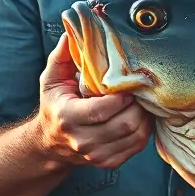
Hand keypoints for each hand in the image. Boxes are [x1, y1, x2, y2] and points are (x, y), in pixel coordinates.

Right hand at [35, 33, 151, 168]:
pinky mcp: (109, 162)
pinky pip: (137, 146)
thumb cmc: (54, 106)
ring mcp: (96, 155)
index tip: (128, 83)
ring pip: (135, 135)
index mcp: (68, 117)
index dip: (122, 95)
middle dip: (138, 105)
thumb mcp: (52, 80)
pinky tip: (140, 116)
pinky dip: (144, 130)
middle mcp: (82, 140)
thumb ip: (63, 56)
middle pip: (125, 123)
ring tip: (141, 101)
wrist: (49, 143)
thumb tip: (73, 33)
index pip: (104, 108)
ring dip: (145, 116)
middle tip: (140, 90)